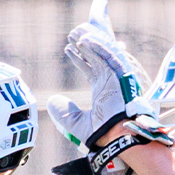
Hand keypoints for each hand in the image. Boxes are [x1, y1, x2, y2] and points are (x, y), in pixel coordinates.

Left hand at [49, 0, 168, 174]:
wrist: (118, 141)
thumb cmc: (104, 136)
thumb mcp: (77, 124)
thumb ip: (64, 114)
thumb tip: (51, 102)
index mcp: (105, 90)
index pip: (91, 68)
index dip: (80, 58)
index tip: (69, 49)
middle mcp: (112, 82)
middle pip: (98, 56)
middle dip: (85, 45)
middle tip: (73, 35)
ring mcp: (118, 78)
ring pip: (104, 53)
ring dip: (91, 41)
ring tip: (76, 33)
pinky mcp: (123, 76)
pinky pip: (111, 56)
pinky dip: (99, 47)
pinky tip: (84, 41)